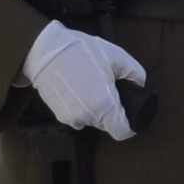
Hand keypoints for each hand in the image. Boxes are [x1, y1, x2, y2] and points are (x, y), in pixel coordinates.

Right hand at [22, 21, 144, 140]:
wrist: (44, 51)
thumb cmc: (80, 52)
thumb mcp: (118, 56)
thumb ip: (135, 74)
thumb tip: (139, 85)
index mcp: (104, 106)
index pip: (122, 132)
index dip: (130, 124)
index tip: (129, 111)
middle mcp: (86, 117)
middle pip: (107, 124)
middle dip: (111, 110)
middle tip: (108, 88)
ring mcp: (70, 117)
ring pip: (91, 119)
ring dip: (95, 107)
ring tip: (91, 84)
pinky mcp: (57, 114)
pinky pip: (77, 115)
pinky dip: (81, 105)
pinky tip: (78, 87)